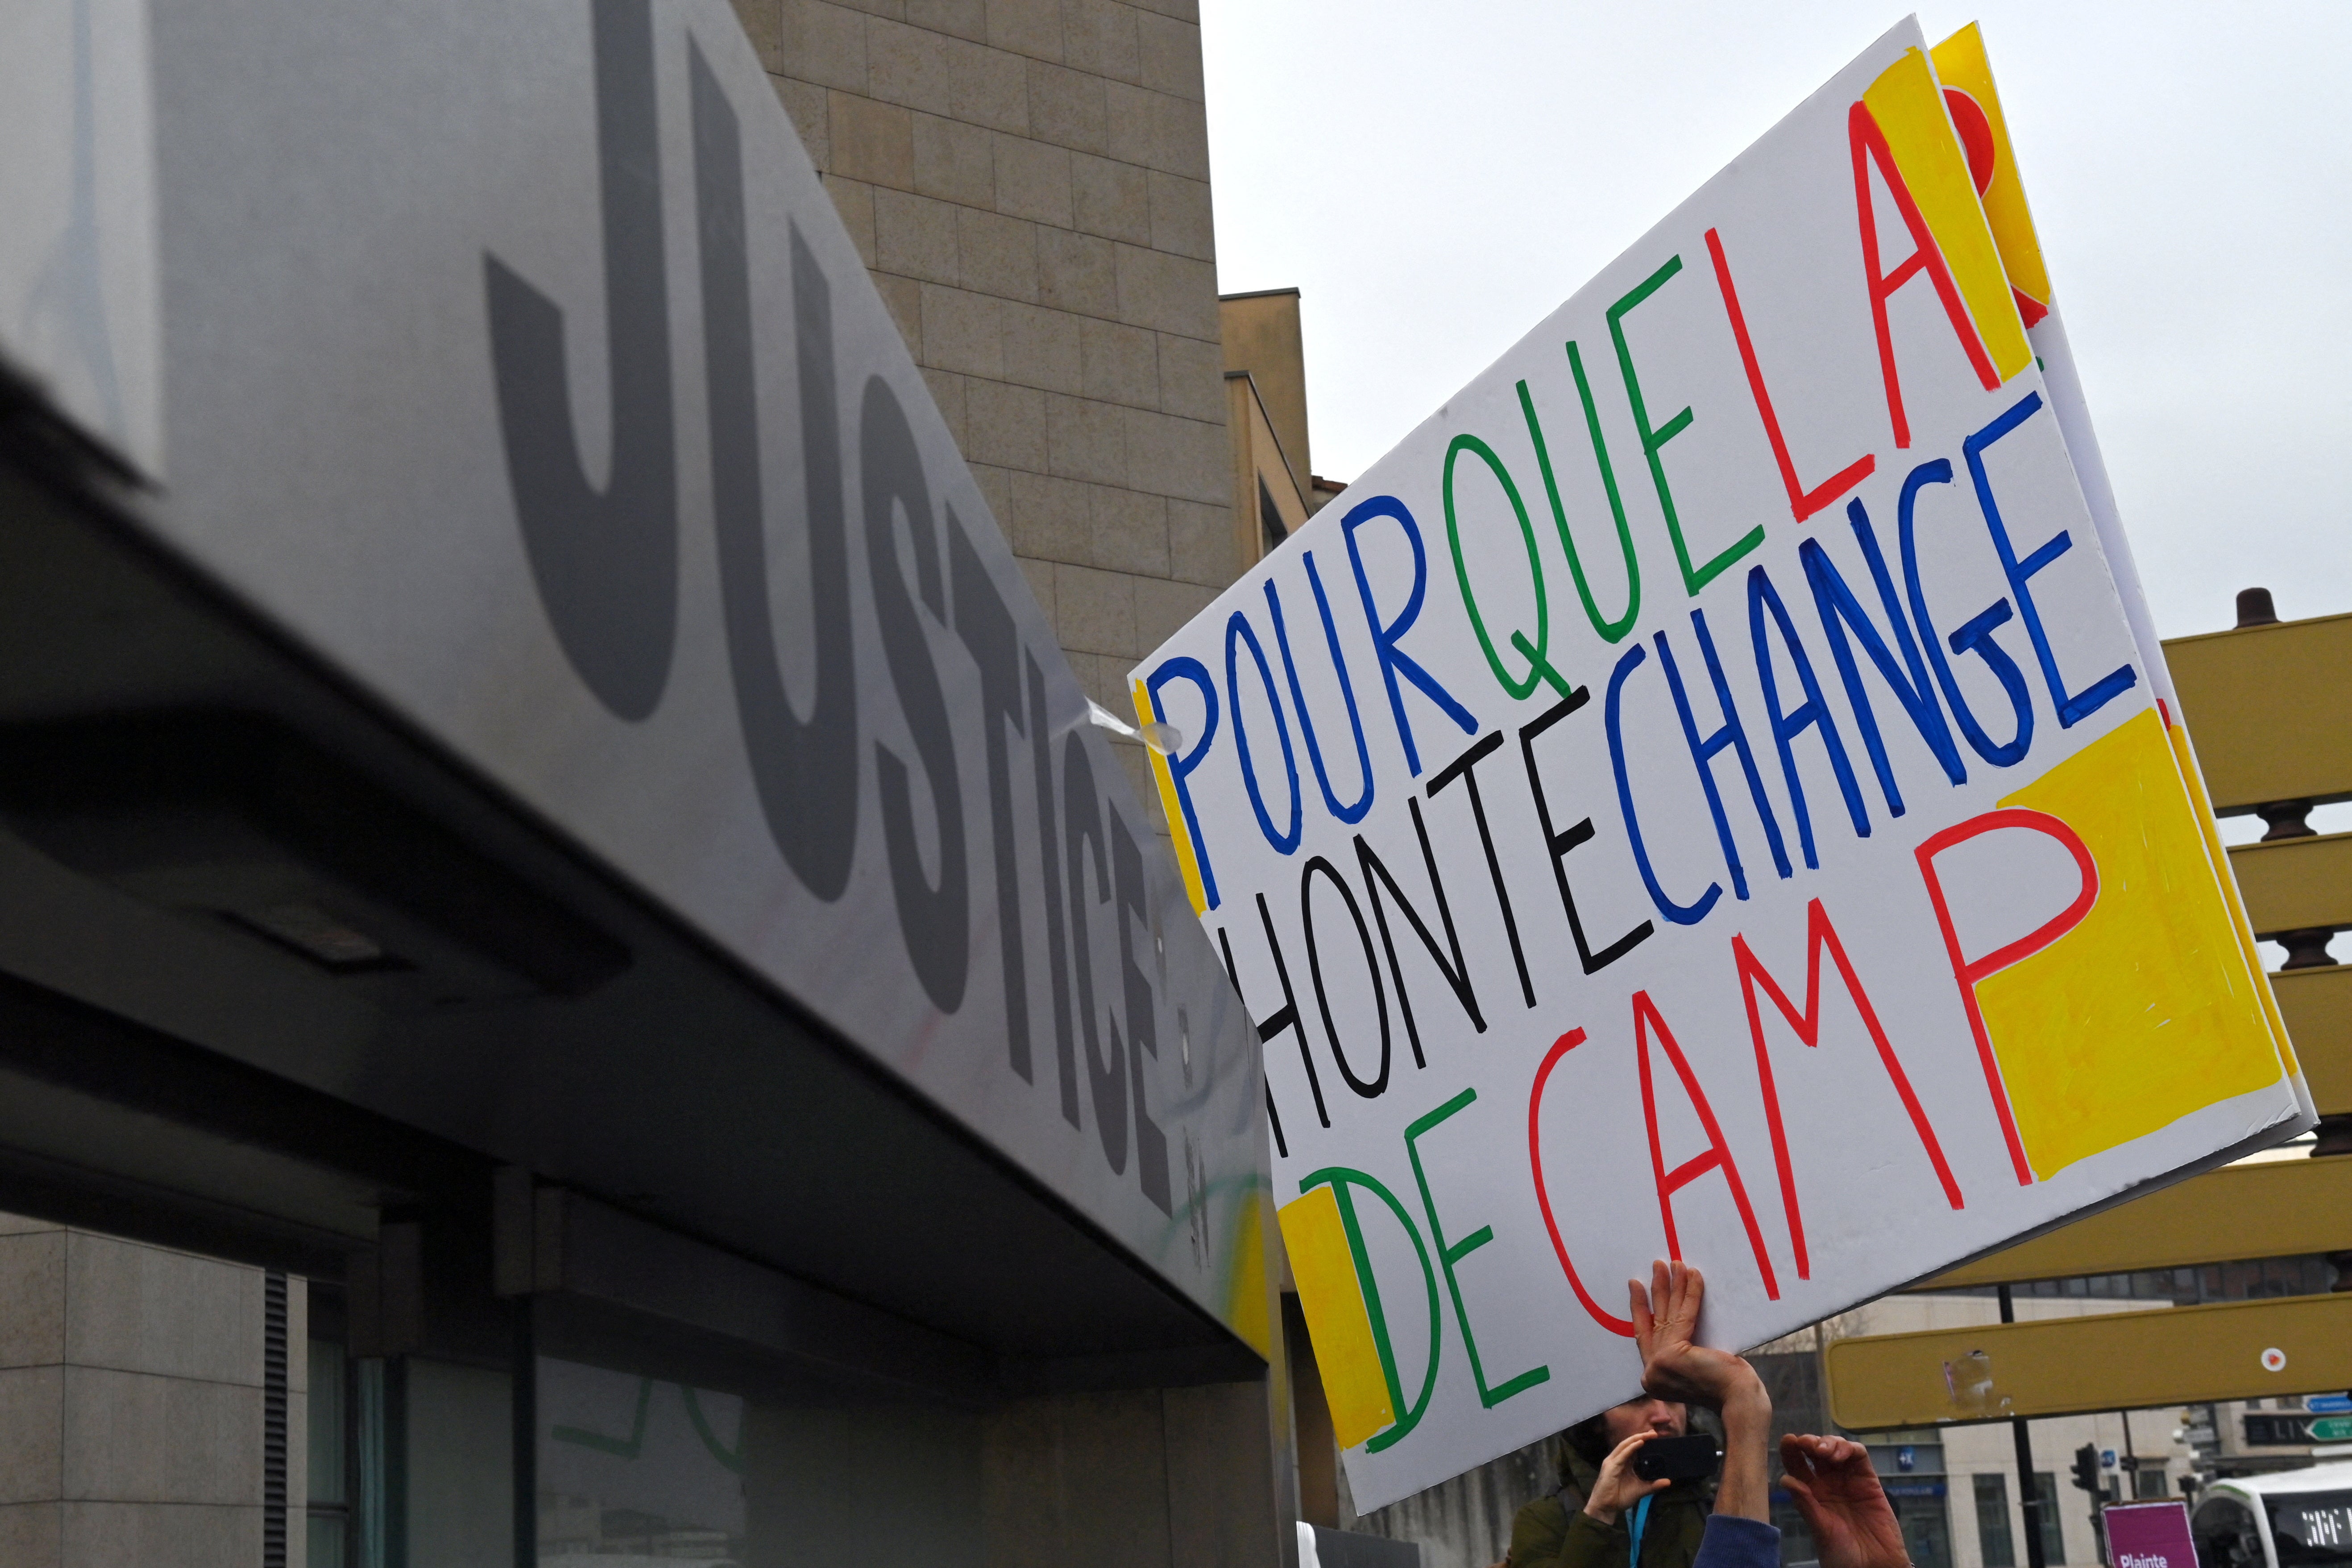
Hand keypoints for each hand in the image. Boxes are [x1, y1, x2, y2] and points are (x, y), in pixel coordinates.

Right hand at [1582, 1431, 1669, 1525]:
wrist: (1606, 1507)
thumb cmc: (1620, 1497)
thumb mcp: (1640, 1490)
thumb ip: (1653, 1485)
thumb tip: (1668, 1481)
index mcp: (1623, 1463)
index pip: (1632, 1448)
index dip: (1642, 1441)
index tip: (1654, 1437)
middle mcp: (1617, 1460)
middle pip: (1629, 1444)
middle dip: (1641, 1437)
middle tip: (1653, 1433)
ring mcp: (1613, 1462)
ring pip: (1625, 1446)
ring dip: (1637, 1439)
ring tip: (1648, 1435)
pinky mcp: (1611, 1467)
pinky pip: (1622, 1455)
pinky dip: (1631, 1448)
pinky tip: (1639, 1443)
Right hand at [1629, 1260, 1765, 1415]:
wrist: (1740, 1399)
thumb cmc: (1725, 1385)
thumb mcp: (1692, 1365)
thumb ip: (1678, 1351)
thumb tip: (1677, 1320)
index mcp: (1653, 1380)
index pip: (1645, 1336)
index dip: (1641, 1309)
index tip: (1637, 1286)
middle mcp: (1650, 1374)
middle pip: (1654, 1322)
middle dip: (1656, 1290)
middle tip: (1657, 1265)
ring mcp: (1658, 1365)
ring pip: (1667, 1315)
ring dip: (1672, 1285)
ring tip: (1673, 1262)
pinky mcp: (1672, 1355)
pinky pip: (1684, 1316)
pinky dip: (1691, 1292)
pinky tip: (1693, 1275)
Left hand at [1780, 1434, 1908, 1567]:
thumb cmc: (1843, 1555)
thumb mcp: (1820, 1529)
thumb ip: (1805, 1504)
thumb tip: (1785, 1479)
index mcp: (1811, 1494)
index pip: (1797, 1465)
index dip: (1791, 1450)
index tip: (1788, 1440)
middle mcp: (1828, 1484)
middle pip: (1815, 1452)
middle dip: (1810, 1442)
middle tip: (1806, 1444)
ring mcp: (1848, 1481)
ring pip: (1836, 1449)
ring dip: (1829, 1443)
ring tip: (1823, 1451)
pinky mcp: (1869, 1482)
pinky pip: (1860, 1457)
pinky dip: (1850, 1448)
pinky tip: (1841, 1454)